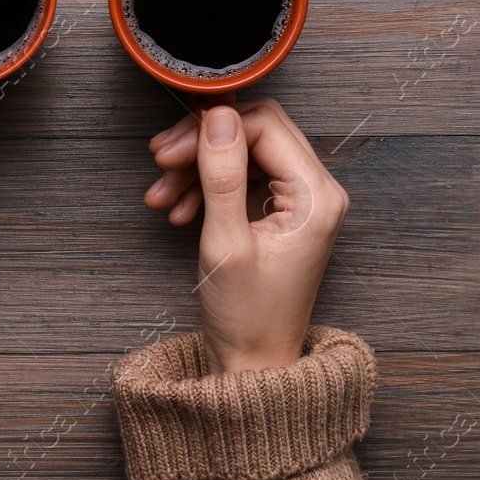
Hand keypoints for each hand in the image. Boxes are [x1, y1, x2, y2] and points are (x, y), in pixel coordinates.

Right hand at [144, 100, 349, 374]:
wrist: (255, 363)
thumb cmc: (248, 318)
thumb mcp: (226, 243)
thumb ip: (222, 175)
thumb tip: (216, 115)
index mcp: (316, 197)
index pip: (265, 126)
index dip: (212, 130)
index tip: (170, 150)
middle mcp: (317, 192)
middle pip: (256, 132)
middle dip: (203, 144)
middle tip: (162, 161)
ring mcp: (301, 200)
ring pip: (245, 152)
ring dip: (199, 167)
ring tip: (162, 194)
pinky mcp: (282, 210)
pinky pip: (244, 176)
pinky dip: (207, 185)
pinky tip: (179, 208)